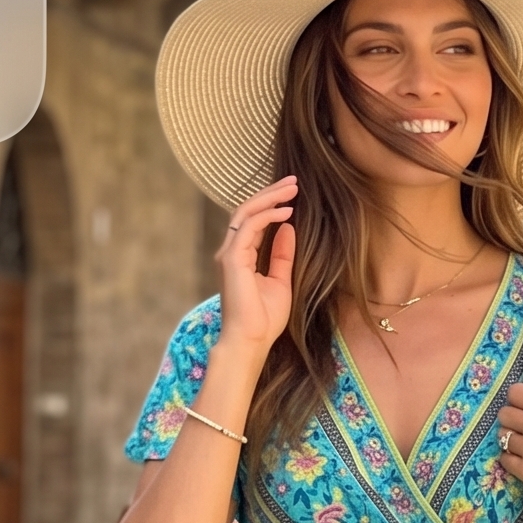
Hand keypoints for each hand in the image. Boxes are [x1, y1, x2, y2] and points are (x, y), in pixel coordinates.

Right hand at [216, 177, 296, 353]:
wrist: (251, 341)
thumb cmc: (263, 320)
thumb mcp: (281, 281)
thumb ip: (282, 255)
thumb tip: (288, 228)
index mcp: (241, 257)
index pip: (253, 221)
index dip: (271, 204)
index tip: (292, 194)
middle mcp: (231, 251)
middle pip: (247, 210)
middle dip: (270, 193)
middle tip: (293, 181)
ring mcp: (229, 254)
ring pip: (246, 213)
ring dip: (270, 198)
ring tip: (292, 188)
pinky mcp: (232, 259)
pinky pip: (249, 226)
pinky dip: (268, 215)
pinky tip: (287, 212)